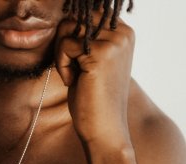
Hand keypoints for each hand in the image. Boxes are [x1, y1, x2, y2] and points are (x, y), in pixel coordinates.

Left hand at [55, 11, 134, 149]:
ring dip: (62, 54)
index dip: (71, 34)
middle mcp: (123, 33)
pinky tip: (73, 81)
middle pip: (76, 18)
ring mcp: (114, 42)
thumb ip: (85, 39)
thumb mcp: (91, 61)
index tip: (75, 59)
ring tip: (74, 75)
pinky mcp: (101, 54)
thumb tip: (66, 19)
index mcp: (124, 33)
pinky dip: (62, 65)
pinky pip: (65, 46)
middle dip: (64, 43)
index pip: (88, 13)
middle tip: (72, 68)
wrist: (104, 128)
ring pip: (68, 29)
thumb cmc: (93, 98)